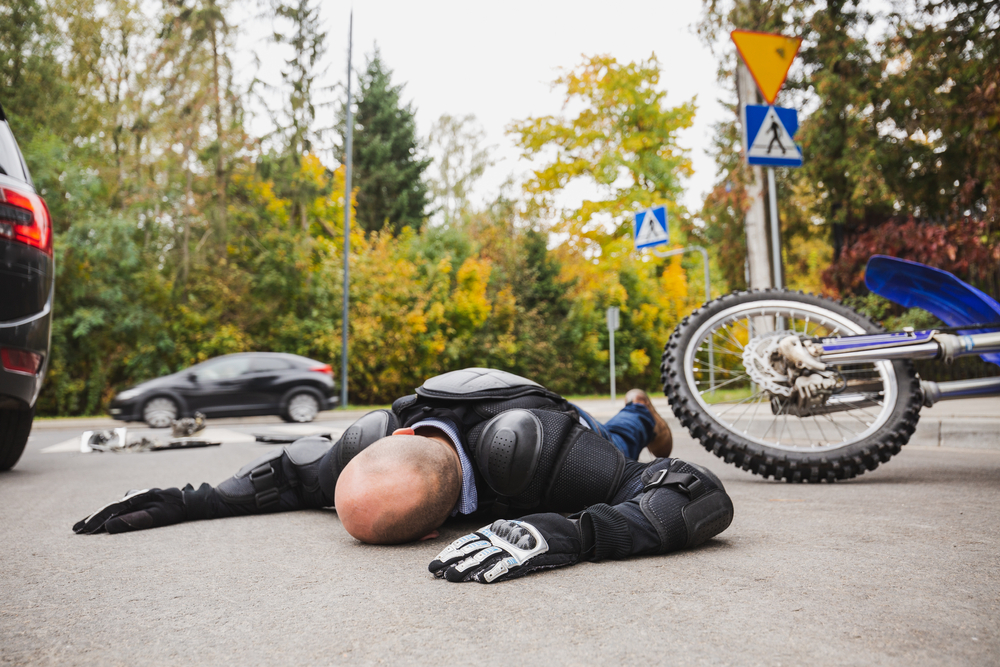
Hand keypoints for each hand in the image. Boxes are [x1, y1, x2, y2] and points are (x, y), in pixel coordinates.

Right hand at [73, 487, 185, 533]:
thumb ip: (136, 520)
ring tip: (84, 526)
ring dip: (99, 516)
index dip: (96, 521)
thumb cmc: (176, 510)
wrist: (191, 501)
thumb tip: (110, 525)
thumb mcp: (159, 516)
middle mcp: (135, 496)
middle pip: (110, 508)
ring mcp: (138, 497)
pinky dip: (110, 514)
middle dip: (93, 519)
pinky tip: (105, 520)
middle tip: (76, 530)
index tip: (82, 530)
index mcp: (136, 499)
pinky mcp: (142, 501)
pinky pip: (122, 508)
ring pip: (114, 507)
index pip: (111, 511)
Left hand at [428, 514, 583, 582]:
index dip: (452, 551)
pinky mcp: (529, 559)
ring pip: (486, 559)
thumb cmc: (542, 531)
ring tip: (451, 577)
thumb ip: (498, 537)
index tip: (436, 561)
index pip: (469, 541)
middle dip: (452, 560)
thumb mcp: (515, 530)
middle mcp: (504, 539)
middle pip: (473, 550)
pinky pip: (509, 566)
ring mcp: (516, 549)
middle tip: (434, 571)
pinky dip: (495, 572)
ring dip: (467, 568)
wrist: (570, 532)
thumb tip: (478, 547)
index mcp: (499, 531)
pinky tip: (481, 579)